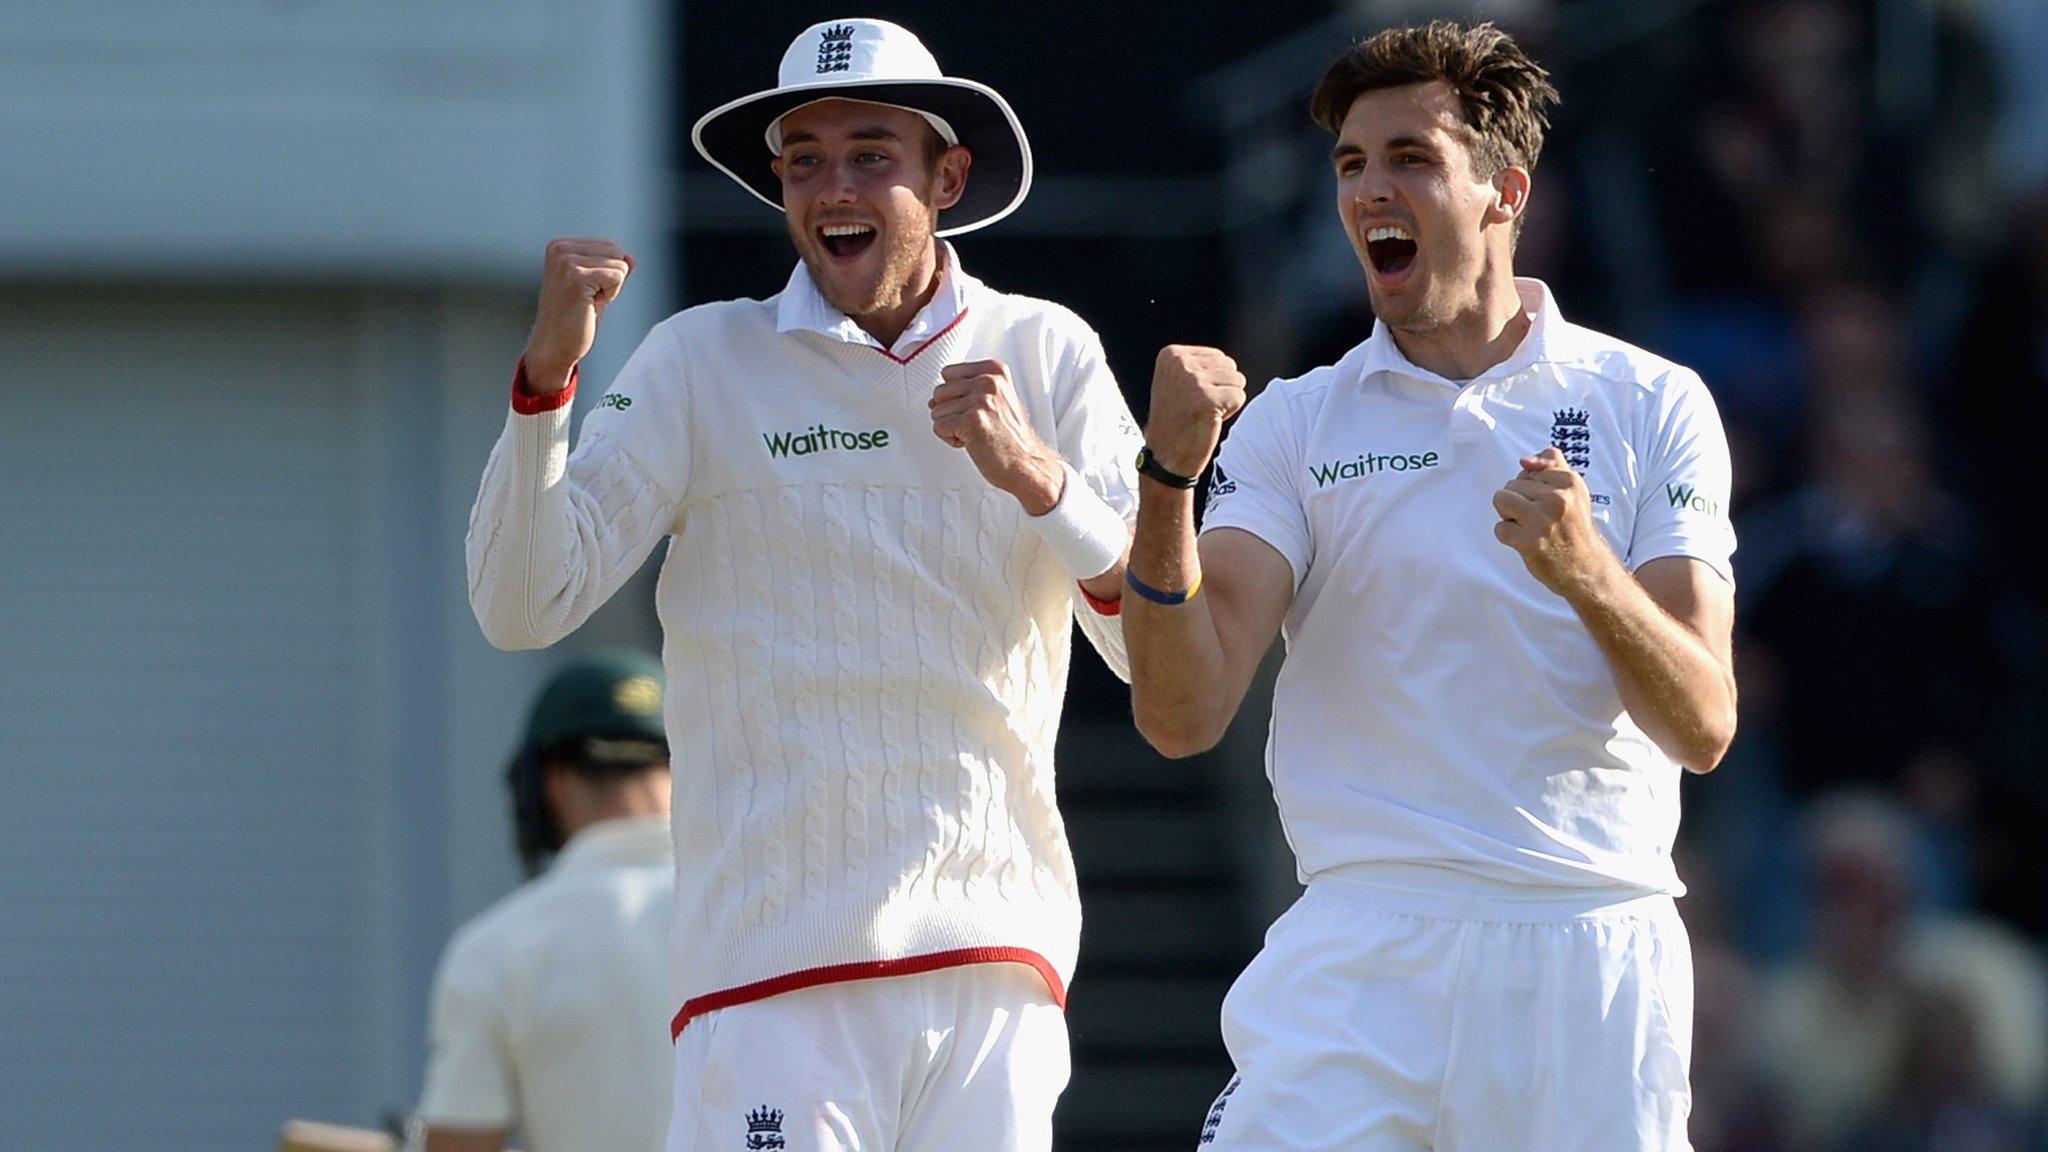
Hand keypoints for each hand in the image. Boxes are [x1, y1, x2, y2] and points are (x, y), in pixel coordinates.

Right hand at [521, 237, 633, 392]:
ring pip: (620, 264)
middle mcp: (560, 248)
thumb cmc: (574, 318)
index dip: (607, 273)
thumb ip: (610, 269)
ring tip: (586, 301)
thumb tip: (630, 257)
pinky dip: (610, 295)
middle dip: (611, 279)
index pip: (610, 245)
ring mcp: (566, 261)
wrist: (554, 346)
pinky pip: (617, 276)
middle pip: (616, 251)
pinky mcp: (576, 276)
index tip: (586, 290)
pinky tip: (589, 305)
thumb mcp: (595, 287)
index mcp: (561, 245)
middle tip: (587, 298)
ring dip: (610, 288)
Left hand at [930, 360, 1063, 512]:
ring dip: (951, 427)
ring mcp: (981, 400)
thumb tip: (932, 401)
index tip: (975, 409)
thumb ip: (964, 393)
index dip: (955, 395)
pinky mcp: (972, 420)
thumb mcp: (995, 401)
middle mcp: (988, 381)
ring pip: (937, 411)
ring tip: (975, 434)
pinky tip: (970, 442)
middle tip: (975, 425)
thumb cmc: (1010, 437)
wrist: (1026, 463)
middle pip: (940, 391)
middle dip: (950, 412)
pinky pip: (938, 426)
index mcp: (995, 370)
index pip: (948, 373)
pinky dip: (950, 439)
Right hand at [1144, 345, 1245, 478]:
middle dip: (1222, 389)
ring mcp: (1192, 380)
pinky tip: (1210, 421)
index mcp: (1171, 355)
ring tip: (1204, 414)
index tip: (1191, 398)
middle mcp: (1179, 363)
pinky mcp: (1207, 398)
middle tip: (1199, 408)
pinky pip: (1239, 397)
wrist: (1165, 457)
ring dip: (1226, 401)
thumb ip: (1198, 365)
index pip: (1218, 356)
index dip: (1213, 380)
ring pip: (1237, 380)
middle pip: (1230, 365)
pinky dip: (1230, 412)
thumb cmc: (1177, 421)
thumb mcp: (1177, 382)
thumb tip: (1228, 362)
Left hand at [1491, 447, 1609, 596]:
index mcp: (1569, 481)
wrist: (1586, 566)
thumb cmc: (1574, 526)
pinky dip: (1508, 536)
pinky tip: (1526, 541)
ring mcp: (1542, 520)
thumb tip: (1524, 460)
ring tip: (1529, 526)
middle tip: (1540, 519)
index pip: (1527, 470)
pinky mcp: (1529, 542)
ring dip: (1509, 515)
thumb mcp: (1573, 489)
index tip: (1547, 504)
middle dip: (1519, 502)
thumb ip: (1551, 465)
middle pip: (1511, 485)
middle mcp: (1557, 499)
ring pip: (1501, 500)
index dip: (1531, 488)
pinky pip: (1500, 528)